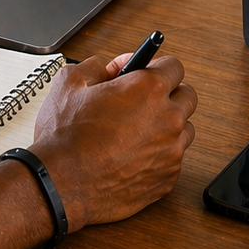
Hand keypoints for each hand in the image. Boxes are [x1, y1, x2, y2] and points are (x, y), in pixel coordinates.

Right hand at [28, 53, 196, 232]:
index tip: (140, 70)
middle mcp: (167, 119)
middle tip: (141, 98)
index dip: (154, 64)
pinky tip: (131, 153)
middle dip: (167, 92)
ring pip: (184, 129)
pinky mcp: (167, 178)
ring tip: (135, 128)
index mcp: (148, 89)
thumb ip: (97, 65)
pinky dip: (158, 153)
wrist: (61, 183)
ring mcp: (171, 152)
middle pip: (187, 96)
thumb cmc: (65, 136)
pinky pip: (173, 158)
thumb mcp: (70, 81)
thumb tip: (110, 67)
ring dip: (166, 125)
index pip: (174, 66)